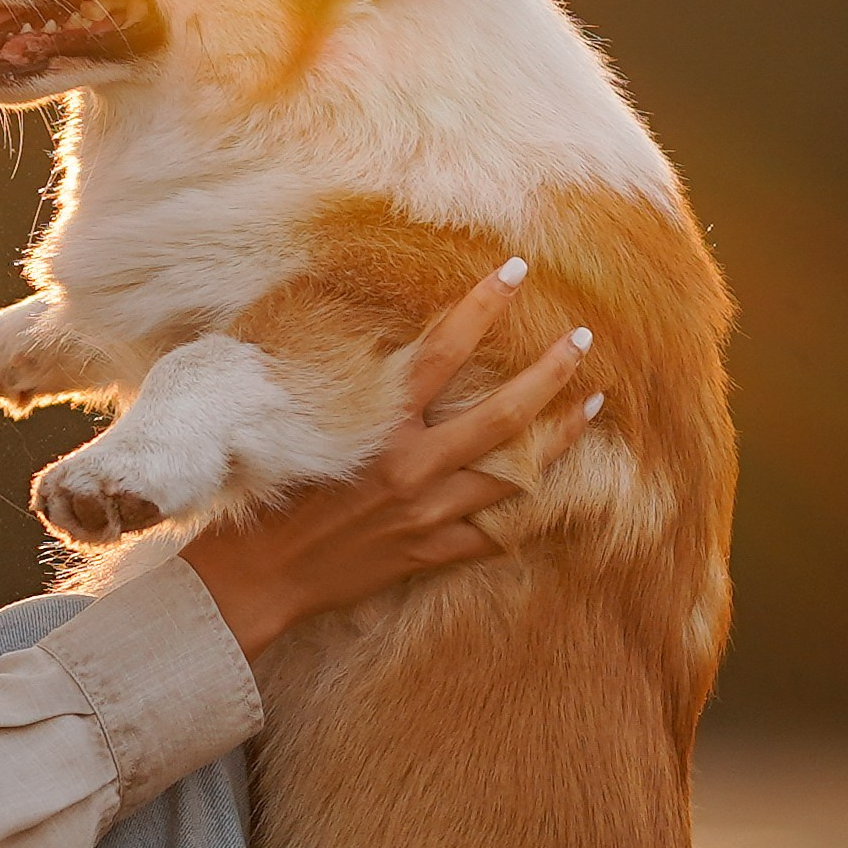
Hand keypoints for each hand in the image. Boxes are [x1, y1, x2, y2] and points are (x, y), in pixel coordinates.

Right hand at [179, 262, 601, 660]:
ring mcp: (427, 514)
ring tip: (593, 403)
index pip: (441, 350)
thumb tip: (368, 329)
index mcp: (376, 426)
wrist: (255, 577)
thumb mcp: (297, 423)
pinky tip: (560, 487)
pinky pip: (495, 531)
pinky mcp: (428, 553)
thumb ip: (341, 382)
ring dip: (559, 436)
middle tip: (584, 339)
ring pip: (514, 471)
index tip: (516, 270)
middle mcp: (411, 467)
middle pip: (500, 412)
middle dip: (548, 371)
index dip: (481, 307)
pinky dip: (530, 511)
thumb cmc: (261, 492)